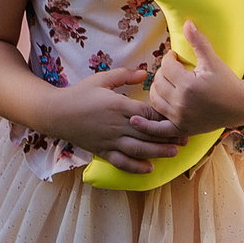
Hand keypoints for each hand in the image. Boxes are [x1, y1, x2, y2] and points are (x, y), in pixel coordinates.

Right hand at [49, 65, 183, 170]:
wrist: (56, 113)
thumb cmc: (80, 93)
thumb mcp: (102, 78)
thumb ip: (125, 75)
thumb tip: (146, 74)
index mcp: (118, 106)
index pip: (148, 114)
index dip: (165, 117)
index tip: (179, 116)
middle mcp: (116, 125)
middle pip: (148, 133)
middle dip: (169, 136)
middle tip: (187, 137)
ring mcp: (110, 140)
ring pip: (138, 150)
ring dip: (158, 152)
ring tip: (175, 152)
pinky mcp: (102, 151)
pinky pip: (121, 162)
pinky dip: (136, 167)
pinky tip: (150, 168)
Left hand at [145, 22, 243, 133]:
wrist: (241, 106)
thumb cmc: (227, 82)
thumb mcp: (213, 60)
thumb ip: (198, 42)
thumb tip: (187, 23)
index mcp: (188, 84)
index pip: (167, 66)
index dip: (169, 58)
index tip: (175, 57)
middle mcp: (182, 103)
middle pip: (158, 82)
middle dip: (163, 72)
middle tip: (172, 70)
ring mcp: (180, 118)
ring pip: (155, 100)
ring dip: (156, 90)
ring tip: (165, 84)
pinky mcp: (182, 129)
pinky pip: (158, 129)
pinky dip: (145, 126)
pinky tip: (134, 120)